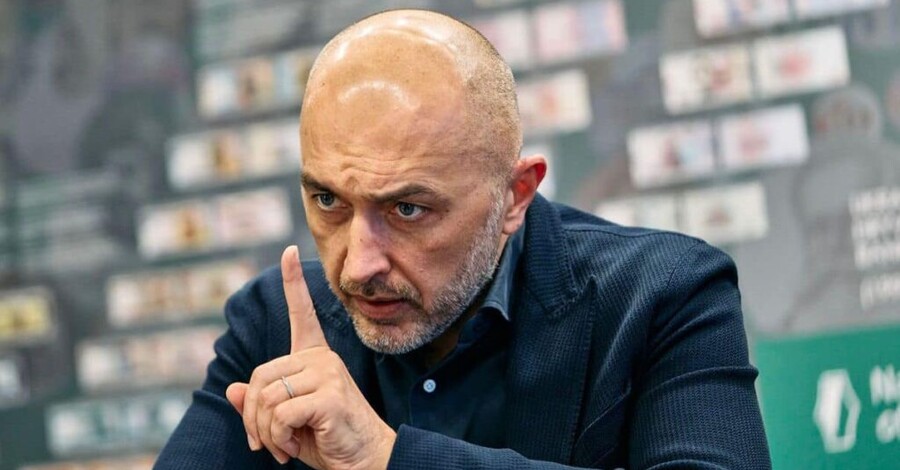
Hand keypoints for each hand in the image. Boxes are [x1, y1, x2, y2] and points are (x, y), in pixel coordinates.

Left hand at [226, 246, 395, 468]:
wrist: (366, 462)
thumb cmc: (329, 440)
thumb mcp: (288, 422)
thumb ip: (262, 404)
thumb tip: (233, 389)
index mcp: (315, 358)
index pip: (303, 313)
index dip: (292, 282)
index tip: (288, 251)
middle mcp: (323, 359)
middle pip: (260, 376)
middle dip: (253, 416)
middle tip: (266, 443)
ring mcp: (328, 374)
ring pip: (267, 398)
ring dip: (266, 432)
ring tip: (283, 448)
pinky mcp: (329, 395)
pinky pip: (280, 413)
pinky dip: (278, 438)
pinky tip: (294, 448)